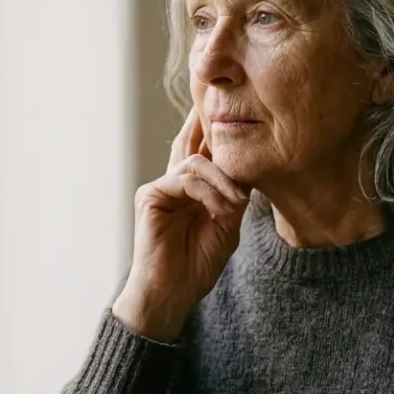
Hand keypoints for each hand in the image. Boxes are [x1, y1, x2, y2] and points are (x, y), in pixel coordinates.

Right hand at [113, 106, 250, 340]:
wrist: (172, 294)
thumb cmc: (197, 265)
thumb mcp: (226, 226)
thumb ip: (232, 198)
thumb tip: (242, 173)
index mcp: (191, 190)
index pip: (202, 151)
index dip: (213, 130)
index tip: (231, 109)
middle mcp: (173, 183)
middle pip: (190, 141)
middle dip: (205, 121)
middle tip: (219, 99)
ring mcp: (160, 188)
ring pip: (196, 161)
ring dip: (222, 180)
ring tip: (235, 204)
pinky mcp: (151, 195)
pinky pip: (185, 179)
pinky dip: (208, 192)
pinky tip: (220, 209)